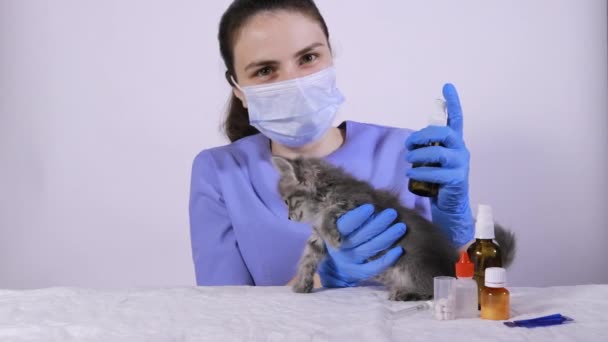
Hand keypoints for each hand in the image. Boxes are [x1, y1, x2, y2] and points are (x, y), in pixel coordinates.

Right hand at [317, 203, 405, 287]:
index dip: (357, 217)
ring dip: (387, 237)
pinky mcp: (360, 272)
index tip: (370, 207)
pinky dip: (388, 259)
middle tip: (392, 213)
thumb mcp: (339, 227)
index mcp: (335, 234)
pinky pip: (375, 267)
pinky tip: (399, 250)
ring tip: (401, 227)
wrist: (334, 268)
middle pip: (361, 236)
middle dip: (378, 224)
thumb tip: (372, 202)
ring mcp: (351, 262)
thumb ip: (351, 217)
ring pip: (370, 249)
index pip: (345, 225)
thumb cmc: (341, 238)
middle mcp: (341, 249)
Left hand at [404, 83, 473, 246]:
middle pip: (445, 133)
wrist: (449, 206)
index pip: (457, 118)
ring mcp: (461, 165)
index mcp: (455, 143)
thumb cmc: (437, 180)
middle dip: (423, 136)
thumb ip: (428, 148)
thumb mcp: (432, 160)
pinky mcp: (457, 180)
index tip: (447, 86)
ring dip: (418, 155)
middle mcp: (461, 150)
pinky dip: (420, 172)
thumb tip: (412, 140)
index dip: (453, 102)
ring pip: (438, 153)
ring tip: (408, 160)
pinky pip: (436, 172)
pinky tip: (411, 173)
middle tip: (408, 144)